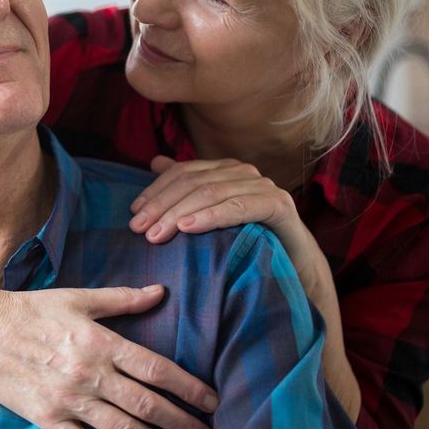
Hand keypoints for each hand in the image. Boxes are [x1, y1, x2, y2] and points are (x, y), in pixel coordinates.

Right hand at [0, 285, 217, 428]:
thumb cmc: (29, 310)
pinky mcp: (47, 418)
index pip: (156, 369)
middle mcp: (88, 373)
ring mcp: (68, 399)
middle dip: (183, 425)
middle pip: (148, 405)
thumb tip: (160, 292)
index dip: (188, 388)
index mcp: (99, 341)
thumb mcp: (76, 298)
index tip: (211, 401)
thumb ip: (122, 299)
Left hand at [127, 156, 320, 289]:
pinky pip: (238, 207)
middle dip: (162, 205)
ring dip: (179, 213)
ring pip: (211, 193)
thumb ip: (186, 187)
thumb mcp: (211, 215)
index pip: (182, 172)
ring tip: (157, 234)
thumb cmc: (248, 240)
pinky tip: (188, 228)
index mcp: (224, 169)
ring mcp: (262, 185)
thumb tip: (155, 161)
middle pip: (192, 182)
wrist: (295, 267)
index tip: (134, 213)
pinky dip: (211, 216)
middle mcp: (242, 172)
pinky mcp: (278, 204)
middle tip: (139, 229)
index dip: (155, 191)